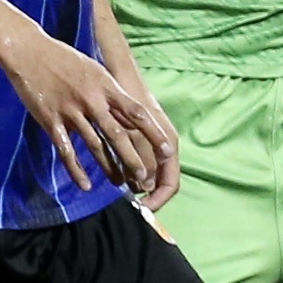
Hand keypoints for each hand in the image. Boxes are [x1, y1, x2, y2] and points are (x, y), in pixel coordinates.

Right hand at [1, 31, 176, 195]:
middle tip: (144, 177)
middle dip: (132, 158)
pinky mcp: (50, 121)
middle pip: (118, 134)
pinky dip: (77, 170)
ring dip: (109, 167)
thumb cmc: (65, 60)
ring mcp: (70, 111)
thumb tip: (132, 119)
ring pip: (95, 146)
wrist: (29, 51)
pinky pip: (66, 151)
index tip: (167, 151)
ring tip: (120, 183)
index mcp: (105, 85)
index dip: (153, 134)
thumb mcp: (95, 71)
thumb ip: (112, 95)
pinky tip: (86, 185)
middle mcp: (91, 99)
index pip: (136, 113)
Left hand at [110, 64, 180, 210]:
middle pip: (159, 182)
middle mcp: (163, 147)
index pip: (170, 184)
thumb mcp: (133, 130)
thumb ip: (141, 157)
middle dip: (146, 195)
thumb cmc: (128, 99)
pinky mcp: (138, 138)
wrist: (120, 73)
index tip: (142, 208)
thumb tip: (144, 184)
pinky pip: (135, 162)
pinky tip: (112, 175)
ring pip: (146, 174)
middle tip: (129, 203)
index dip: (158, 200)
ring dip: (134, 184)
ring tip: (118, 187)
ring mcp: (151, 143)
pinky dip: (126, 172)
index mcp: (168, 146)